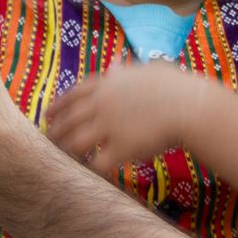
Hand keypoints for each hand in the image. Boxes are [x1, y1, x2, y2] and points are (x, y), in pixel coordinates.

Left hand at [46, 61, 212, 179]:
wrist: (190, 106)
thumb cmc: (176, 86)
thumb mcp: (147, 69)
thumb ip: (127, 69)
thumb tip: (116, 64)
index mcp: (108, 83)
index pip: (73, 94)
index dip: (58, 105)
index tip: (47, 113)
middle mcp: (103, 103)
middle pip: (68, 119)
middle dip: (55, 130)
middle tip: (48, 140)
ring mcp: (109, 126)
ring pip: (75, 142)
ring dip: (67, 151)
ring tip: (62, 158)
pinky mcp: (121, 147)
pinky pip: (96, 163)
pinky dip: (90, 169)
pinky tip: (88, 173)